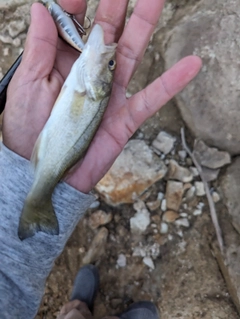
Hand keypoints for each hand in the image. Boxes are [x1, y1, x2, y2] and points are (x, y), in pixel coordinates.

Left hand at [2, 0, 201, 193]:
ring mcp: (111, 93)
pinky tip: (192, 64)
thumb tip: (42, 8)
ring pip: (133, 53)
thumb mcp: (27, 85)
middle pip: (109, 30)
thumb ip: (38, 48)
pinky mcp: (124, 117)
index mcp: (64, 63)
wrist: (45, 171)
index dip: (78, 1)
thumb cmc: (28, 130)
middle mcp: (91, 73)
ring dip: (146, 24)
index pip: (76, 23)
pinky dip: (172, 83)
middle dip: (117, 3)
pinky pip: (152, 98)